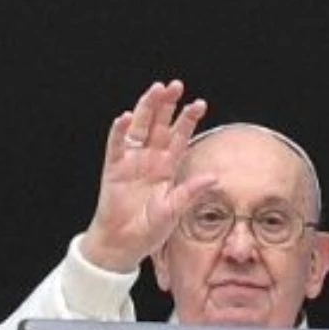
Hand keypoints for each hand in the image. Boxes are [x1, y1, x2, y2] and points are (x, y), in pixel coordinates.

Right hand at [80, 80, 215, 273]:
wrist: (124, 244)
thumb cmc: (150, 230)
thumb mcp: (175, 210)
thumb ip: (191, 192)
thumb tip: (214, 177)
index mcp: (167, 167)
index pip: (179, 137)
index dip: (188, 119)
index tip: (199, 104)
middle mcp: (150, 159)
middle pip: (159, 124)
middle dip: (167, 105)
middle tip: (176, 86)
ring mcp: (131, 161)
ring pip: (140, 127)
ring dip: (146, 108)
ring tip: (155, 90)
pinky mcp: (113, 168)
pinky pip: (117, 145)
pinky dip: (120, 131)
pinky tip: (126, 117)